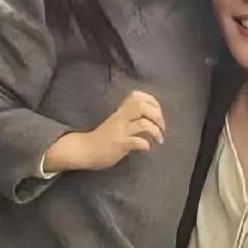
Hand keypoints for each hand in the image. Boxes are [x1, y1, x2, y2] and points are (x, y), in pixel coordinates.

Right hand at [46, 91, 165, 172]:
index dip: (153, 102)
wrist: (85, 150)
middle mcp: (120, 117)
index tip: (159, 113)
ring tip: (159, 139)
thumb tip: (152, 123)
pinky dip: (146, 144)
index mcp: (120, 111)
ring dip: (155, 131)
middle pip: (142, 106)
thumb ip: (132, 120)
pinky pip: (137, 141)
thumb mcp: (117, 123)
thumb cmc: (102, 138)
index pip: (138, 97)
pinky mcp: (119, 143)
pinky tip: (146, 148)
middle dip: (157, 115)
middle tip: (162, 127)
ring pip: (143, 123)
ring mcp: (120, 130)